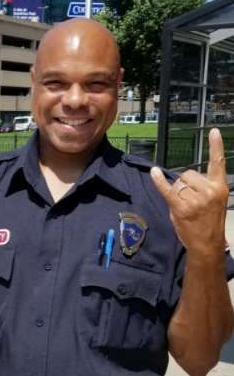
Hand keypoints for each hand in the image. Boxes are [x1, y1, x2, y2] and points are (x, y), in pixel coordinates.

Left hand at [151, 128, 228, 257]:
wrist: (207, 244)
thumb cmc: (208, 222)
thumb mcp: (214, 201)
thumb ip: (204, 187)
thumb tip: (184, 179)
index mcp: (220, 187)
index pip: (218, 163)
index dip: (216, 146)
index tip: (214, 131)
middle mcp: (209, 191)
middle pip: (188, 174)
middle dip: (185, 184)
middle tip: (191, 201)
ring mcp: (195, 200)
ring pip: (178, 183)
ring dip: (177, 192)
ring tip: (186, 207)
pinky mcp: (181, 208)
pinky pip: (168, 190)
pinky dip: (159, 181)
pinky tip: (153, 173)